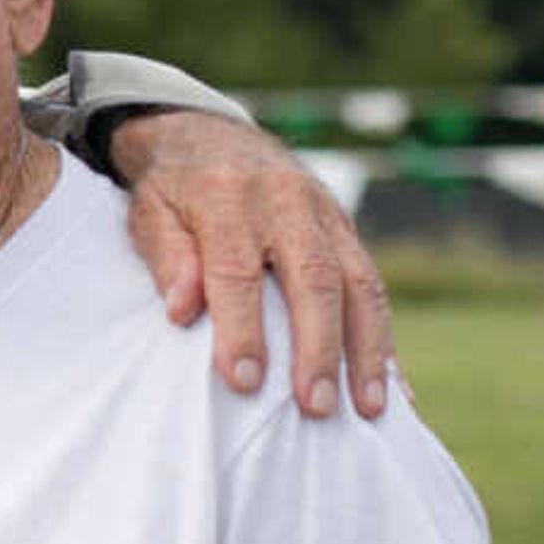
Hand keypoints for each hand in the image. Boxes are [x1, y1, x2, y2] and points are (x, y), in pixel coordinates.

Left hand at [111, 111, 392, 417]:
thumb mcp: (149, 213)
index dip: (242, 327)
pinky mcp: (345, 228)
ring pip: (358, 283)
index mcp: (227, 199)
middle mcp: (286, 203)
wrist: (208, 134)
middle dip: (318, 348)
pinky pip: (372, 284)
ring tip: (370, 409)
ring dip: (368, 350)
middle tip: (314, 407)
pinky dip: (383, 338)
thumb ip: (167, 258)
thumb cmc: (173, 189)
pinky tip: (394, 386)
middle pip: (313, 278)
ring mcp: (324, 213)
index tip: (243, 380)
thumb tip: (182, 311)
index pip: (237, 270)